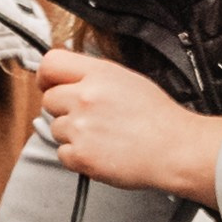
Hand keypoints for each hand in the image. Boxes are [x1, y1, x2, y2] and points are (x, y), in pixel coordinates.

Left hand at [36, 47, 221, 202]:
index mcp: (99, 75)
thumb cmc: (160, 119)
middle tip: (88, 118)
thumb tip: (72, 80)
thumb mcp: (129, 80)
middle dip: (63, 109)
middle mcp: (85, 97)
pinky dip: (77, 157)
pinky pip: (62, 154)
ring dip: (72, 134)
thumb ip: (96, 78)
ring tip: (102, 136)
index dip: (45, 76)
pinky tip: (101, 151)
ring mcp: (81, 127)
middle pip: (49, 100)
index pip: (51, 64)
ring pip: (55, 128)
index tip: (47, 84)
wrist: (175, 149)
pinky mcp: (80, 155)